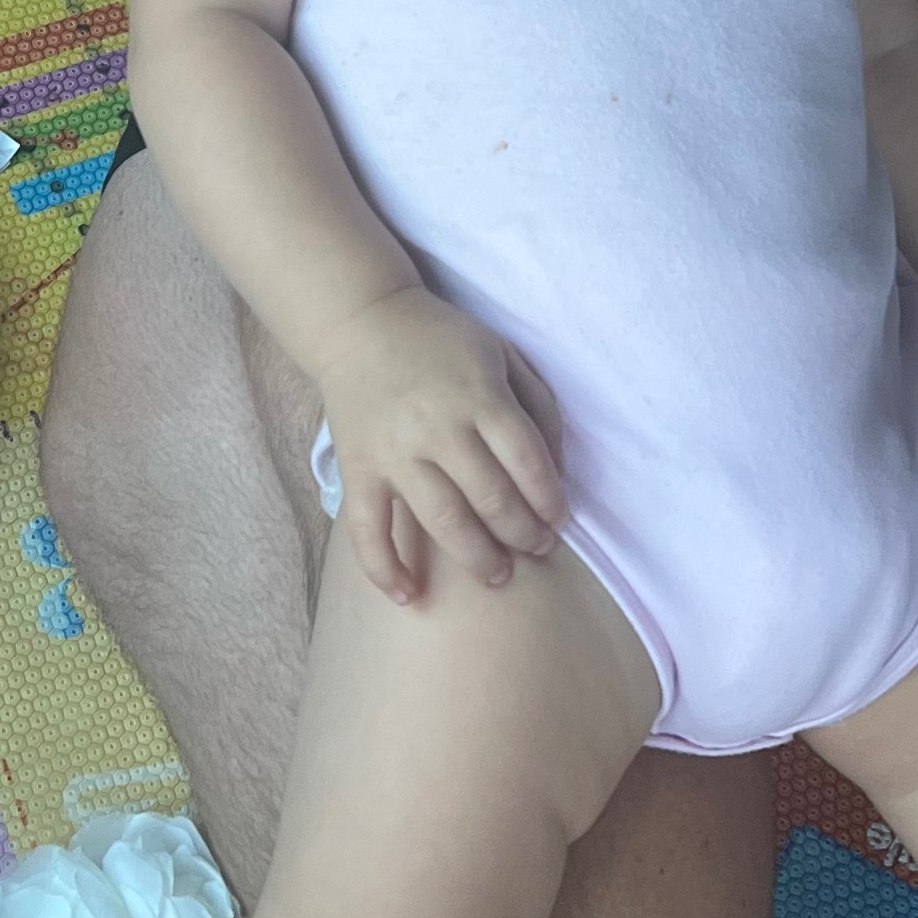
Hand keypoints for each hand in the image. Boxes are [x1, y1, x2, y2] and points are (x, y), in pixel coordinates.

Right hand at [317, 286, 565, 602]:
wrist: (361, 321)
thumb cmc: (441, 340)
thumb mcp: (501, 353)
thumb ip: (537, 404)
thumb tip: (556, 467)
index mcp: (480, 396)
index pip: (527, 462)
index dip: (549, 500)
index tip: (559, 520)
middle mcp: (438, 428)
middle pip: (492, 499)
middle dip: (523, 534)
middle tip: (537, 549)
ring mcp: (395, 454)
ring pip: (443, 522)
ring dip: (478, 558)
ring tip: (499, 575)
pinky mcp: (358, 470)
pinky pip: (369, 530)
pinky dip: (386, 569)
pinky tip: (410, 596)